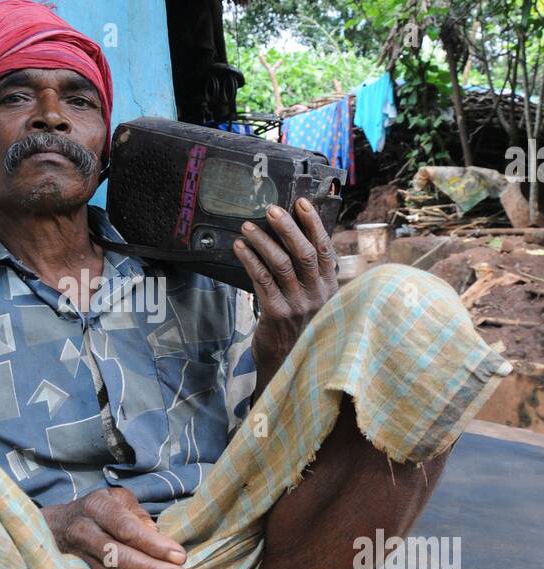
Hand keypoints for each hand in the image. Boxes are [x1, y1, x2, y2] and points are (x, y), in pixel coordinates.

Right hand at [40, 487, 187, 568]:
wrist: (55, 527)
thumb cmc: (98, 510)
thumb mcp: (117, 499)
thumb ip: (138, 514)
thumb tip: (156, 535)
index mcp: (96, 507)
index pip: (126, 527)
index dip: (153, 544)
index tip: (179, 556)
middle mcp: (83, 532)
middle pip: (119, 557)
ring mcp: (79, 559)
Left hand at [233, 198, 338, 387]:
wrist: (290, 364)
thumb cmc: (300, 328)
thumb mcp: (314, 301)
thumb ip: (310, 276)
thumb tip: (296, 237)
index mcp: (329, 287)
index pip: (325, 249)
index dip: (314, 225)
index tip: (302, 203)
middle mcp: (318, 294)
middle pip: (304, 253)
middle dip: (288, 227)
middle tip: (272, 209)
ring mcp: (298, 304)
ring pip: (281, 264)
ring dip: (263, 241)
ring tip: (247, 226)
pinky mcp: (277, 313)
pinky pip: (262, 280)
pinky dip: (250, 260)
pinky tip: (240, 248)